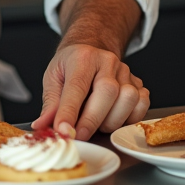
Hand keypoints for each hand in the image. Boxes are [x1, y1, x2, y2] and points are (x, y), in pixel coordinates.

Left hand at [32, 43, 150, 140]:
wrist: (91, 49)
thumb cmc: (70, 65)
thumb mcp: (53, 78)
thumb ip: (50, 104)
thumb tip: (42, 126)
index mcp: (82, 57)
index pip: (77, 86)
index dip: (70, 112)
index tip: (64, 131)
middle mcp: (107, 61)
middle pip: (107, 92)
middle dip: (92, 120)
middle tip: (79, 135)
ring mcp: (126, 71)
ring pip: (128, 99)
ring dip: (111, 121)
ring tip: (97, 123)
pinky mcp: (138, 83)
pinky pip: (142, 105)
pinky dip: (130, 118)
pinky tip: (114, 118)